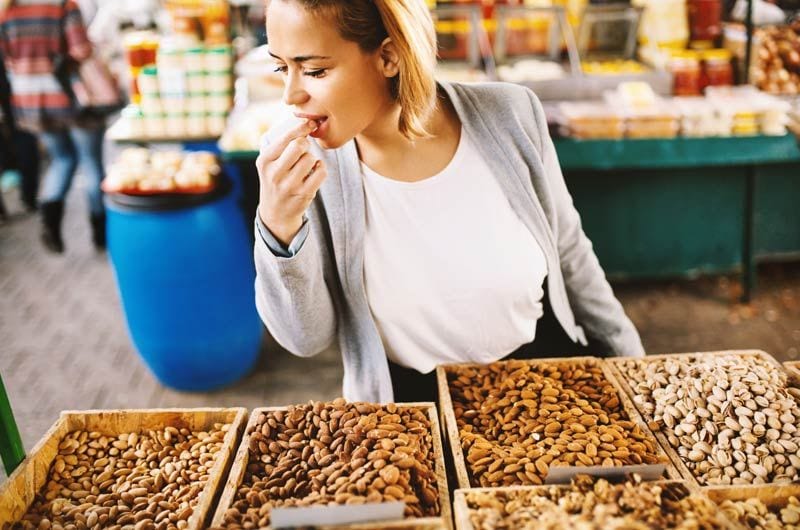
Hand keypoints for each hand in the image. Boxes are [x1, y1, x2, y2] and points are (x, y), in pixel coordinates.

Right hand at [256, 119, 326, 245]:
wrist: (276, 212)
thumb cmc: (276, 179)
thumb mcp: (270, 162)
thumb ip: (283, 144)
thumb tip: (308, 123)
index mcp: (264, 161)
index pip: (286, 138)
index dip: (302, 127)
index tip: (310, 124)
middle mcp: (275, 173)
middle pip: (299, 145)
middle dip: (305, 144)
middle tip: (304, 149)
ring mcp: (289, 185)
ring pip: (311, 158)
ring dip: (312, 158)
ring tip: (306, 165)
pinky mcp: (304, 194)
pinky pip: (321, 172)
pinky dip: (321, 168)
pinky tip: (314, 172)